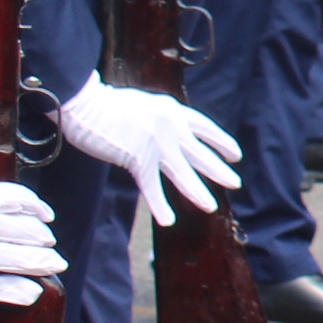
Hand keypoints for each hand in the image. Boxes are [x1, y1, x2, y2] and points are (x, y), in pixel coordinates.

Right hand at [61, 80, 241, 228]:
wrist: (86, 104)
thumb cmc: (105, 102)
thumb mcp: (144, 102)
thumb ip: (160, 116)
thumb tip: (168, 127)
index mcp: (173, 110)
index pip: (206, 128)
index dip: (222, 142)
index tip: (235, 155)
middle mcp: (171, 127)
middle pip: (201, 153)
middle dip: (219, 170)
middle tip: (236, 183)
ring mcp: (157, 144)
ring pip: (183, 173)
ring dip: (198, 192)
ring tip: (211, 206)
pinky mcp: (138, 159)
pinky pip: (151, 187)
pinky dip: (159, 205)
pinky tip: (168, 220)